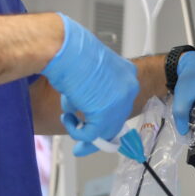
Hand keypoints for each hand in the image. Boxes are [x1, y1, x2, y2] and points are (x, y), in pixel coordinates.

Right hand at [42, 13, 138, 155]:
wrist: (65, 49)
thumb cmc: (71, 53)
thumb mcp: (88, 74)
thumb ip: (92, 92)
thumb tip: (79, 111)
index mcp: (127, 74)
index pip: (120, 105)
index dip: (105, 119)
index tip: (95, 130)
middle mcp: (129, 88)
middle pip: (115, 121)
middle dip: (95, 133)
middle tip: (81, 147)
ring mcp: (120, 102)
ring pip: (104, 131)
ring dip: (82, 131)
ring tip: (67, 119)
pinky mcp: (105, 114)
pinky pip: (90, 135)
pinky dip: (76, 131)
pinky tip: (67, 118)